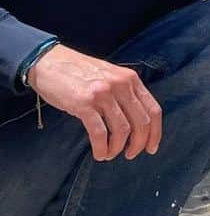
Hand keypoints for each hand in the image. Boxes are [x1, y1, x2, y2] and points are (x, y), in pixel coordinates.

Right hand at [27, 44, 162, 161]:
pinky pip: (100, 133)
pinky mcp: (84, 103)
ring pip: (122, 130)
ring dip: (117, 148)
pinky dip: (102, 148)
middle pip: (142, 123)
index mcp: (131, 79)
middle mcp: (121, 85)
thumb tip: (136, 122)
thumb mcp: (111, 76)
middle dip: (138, 144)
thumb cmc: (79, 72)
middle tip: (129, 155)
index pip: (153, 110)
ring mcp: (103, 94)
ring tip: (109, 154)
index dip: (155, 133)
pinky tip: (99, 153)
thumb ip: (125, 93)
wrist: (48, 61)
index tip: (151, 148)